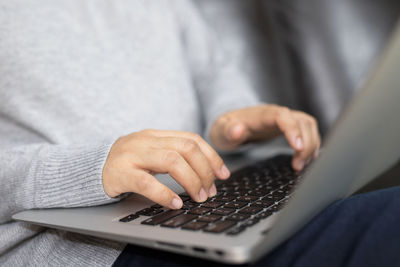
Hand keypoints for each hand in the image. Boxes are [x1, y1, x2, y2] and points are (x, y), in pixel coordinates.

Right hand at [102, 130, 229, 208]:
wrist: (92, 167)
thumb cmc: (128, 163)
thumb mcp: (152, 153)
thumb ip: (175, 157)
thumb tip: (207, 173)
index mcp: (157, 135)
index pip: (192, 139)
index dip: (211, 156)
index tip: (223, 174)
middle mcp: (146, 140)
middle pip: (186, 148)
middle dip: (204, 170)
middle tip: (210, 191)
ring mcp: (132, 155)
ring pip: (171, 161)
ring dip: (191, 181)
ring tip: (198, 197)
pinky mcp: (120, 173)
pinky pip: (146, 182)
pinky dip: (165, 194)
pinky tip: (176, 203)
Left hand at [209, 104, 320, 170]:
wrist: (230, 125)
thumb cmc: (227, 129)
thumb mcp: (221, 130)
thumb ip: (228, 130)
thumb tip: (237, 130)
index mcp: (261, 114)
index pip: (282, 116)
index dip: (292, 129)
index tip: (297, 147)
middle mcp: (277, 114)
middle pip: (301, 121)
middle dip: (305, 143)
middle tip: (297, 166)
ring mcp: (286, 120)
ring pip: (308, 126)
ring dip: (311, 146)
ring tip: (301, 165)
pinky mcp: (291, 127)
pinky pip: (309, 132)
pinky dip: (311, 145)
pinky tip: (306, 160)